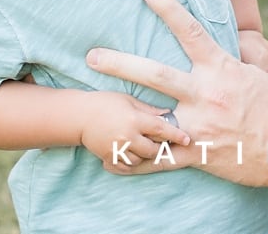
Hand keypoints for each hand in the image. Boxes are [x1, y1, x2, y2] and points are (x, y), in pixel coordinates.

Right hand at [77, 90, 191, 174]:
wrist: (79, 116)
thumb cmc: (105, 103)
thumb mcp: (129, 100)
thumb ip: (149, 109)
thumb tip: (169, 113)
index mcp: (135, 120)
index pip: (161, 129)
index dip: (176, 134)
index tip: (187, 139)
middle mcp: (127, 136)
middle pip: (153, 149)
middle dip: (161, 147)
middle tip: (163, 142)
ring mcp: (118, 149)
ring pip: (141, 160)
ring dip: (146, 155)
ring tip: (144, 145)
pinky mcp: (109, 157)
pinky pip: (126, 167)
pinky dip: (133, 162)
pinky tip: (133, 154)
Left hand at [87, 0, 267, 186]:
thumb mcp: (261, 76)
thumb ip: (236, 64)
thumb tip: (227, 48)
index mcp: (222, 69)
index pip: (189, 31)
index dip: (167, 7)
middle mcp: (206, 94)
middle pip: (155, 73)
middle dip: (120, 63)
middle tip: (91, 56)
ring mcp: (199, 126)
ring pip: (150, 117)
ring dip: (120, 113)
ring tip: (96, 112)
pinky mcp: (198, 154)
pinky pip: (158, 159)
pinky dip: (133, 160)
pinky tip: (111, 162)